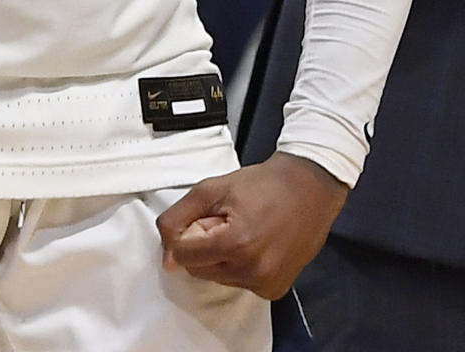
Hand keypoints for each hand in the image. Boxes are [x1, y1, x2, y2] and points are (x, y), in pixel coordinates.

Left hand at [157, 152, 347, 299]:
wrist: (308, 188)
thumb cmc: (261, 184)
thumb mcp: (211, 189)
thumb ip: (179, 218)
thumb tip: (166, 256)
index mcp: (235, 244)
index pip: (184, 256)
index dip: (187, 234)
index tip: (205, 217)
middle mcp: (252, 271)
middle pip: (200, 269)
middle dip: (203, 246)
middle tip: (226, 220)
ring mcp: (266, 284)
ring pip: (218, 278)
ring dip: (221, 257)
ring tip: (244, 229)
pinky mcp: (275, 290)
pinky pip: (241, 284)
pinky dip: (239, 266)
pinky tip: (256, 243)